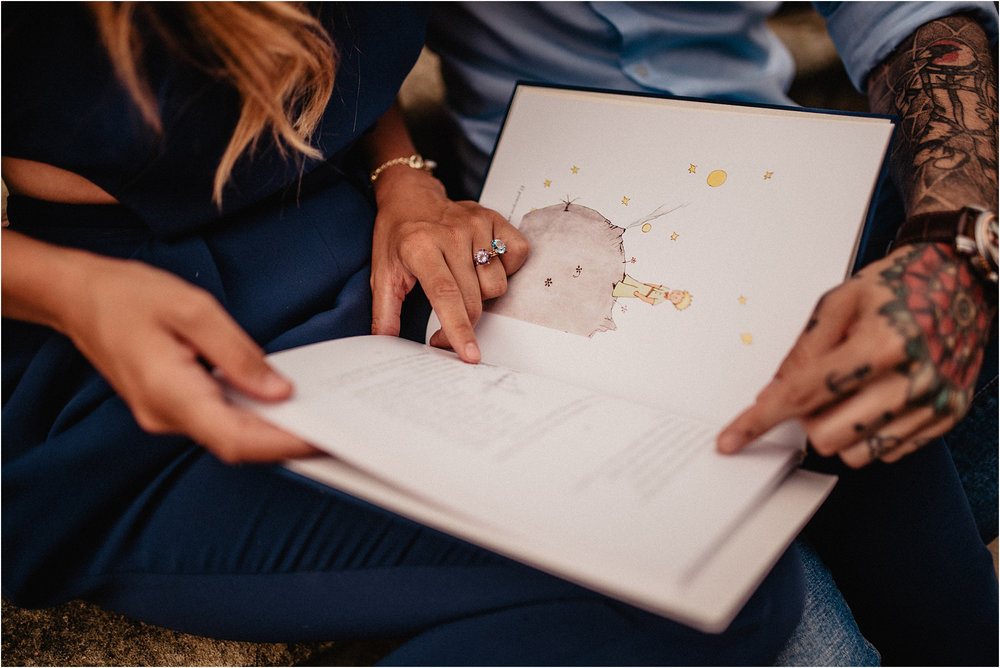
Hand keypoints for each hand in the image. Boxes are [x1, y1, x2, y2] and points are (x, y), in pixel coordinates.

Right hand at [59, 253, 316, 462]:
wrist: (77, 296)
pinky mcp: (169, 406)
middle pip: (237, 444)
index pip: (237, 438)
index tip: (325, 438)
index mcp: (169, 393)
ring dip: (272, 432)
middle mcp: (165, 416)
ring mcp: (165, 416)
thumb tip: (279, 391)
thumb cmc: (129, 295)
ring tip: (319, 416)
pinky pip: (217, 420)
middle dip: (287, 442)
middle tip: (338, 429)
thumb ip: (238, 355)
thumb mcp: (194, 311)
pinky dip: (252, 417)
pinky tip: (279, 402)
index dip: (284, 444)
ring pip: (228, 436)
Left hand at [370, 168, 527, 361]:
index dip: (458, 328)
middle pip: (474, 297)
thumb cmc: (398, 235)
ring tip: (463, 280)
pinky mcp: (495, 218)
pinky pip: (517, 256)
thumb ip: (385, 312)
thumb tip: (385, 344)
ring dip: (483, 293)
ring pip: (497, 284)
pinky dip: (506, 268)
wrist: (411, 195)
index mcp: (420, 247)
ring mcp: (476, 224)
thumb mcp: (382, 273)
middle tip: (447, 326)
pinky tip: (485, 264)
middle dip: (465, 322)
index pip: (445, 295)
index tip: (469, 354)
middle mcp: (451, 234)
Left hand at [718, 242, 993, 466]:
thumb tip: (773, 393)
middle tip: (820, 387)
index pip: (802, 395)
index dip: (759, 420)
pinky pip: (889, 452)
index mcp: (880, 344)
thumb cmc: (899, 284)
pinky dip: (872, 432)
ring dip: (841, 430)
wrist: (961, 277)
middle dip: (810, 420)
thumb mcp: (839, 301)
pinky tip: (879, 397)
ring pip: (856, 454)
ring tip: (854, 390)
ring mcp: (933, 403)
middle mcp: (911, 380)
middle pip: (827, 437)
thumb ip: (804, 350)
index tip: (731, 440)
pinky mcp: (947, 417)